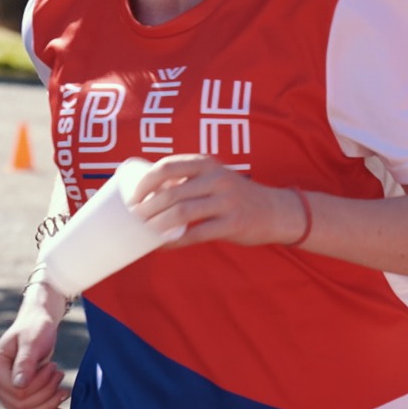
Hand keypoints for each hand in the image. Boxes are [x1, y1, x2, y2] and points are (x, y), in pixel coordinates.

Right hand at [0, 298, 69, 408]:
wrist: (37, 325)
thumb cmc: (35, 328)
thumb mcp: (32, 342)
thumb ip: (25, 362)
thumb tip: (18, 386)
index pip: (18, 392)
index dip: (40, 384)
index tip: (54, 366)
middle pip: (21, 405)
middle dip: (46, 393)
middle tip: (60, 374)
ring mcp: (1, 390)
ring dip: (48, 403)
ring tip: (63, 388)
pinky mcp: (12, 395)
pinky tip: (58, 408)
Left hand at [128, 154, 302, 247]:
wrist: (274, 210)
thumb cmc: (235, 194)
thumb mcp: (214, 177)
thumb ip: (187, 180)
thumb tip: (149, 192)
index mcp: (206, 163)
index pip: (167, 167)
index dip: (146, 183)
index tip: (133, 198)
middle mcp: (216, 178)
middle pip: (171, 193)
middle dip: (147, 208)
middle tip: (135, 219)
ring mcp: (225, 201)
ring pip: (181, 213)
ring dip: (158, 225)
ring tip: (145, 231)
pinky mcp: (232, 223)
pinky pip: (196, 234)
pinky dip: (175, 241)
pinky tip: (163, 245)